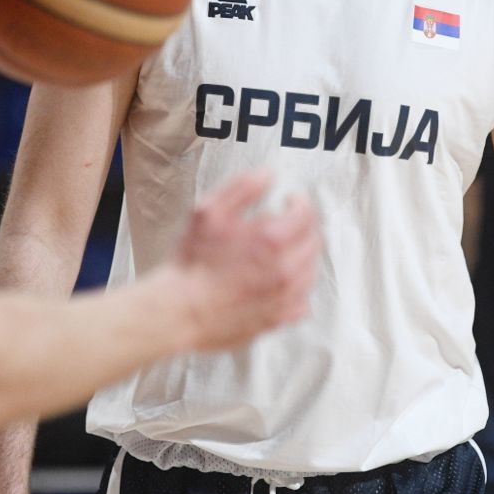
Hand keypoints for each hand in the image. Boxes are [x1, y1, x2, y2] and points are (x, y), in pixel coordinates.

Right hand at [170, 170, 318, 350]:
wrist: (180, 309)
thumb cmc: (192, 262)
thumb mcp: (209, 212)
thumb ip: (242, 188)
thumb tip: (267, 175)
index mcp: (273, 239)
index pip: (307, 213)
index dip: (299, 201)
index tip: (290, 200)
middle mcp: (286, 269)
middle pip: (313, 240)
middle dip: (302, 227)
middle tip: (285, 224)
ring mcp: (284, 297)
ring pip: (310, 270)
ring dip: (300, 256)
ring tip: (280, 252)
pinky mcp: (278, 318)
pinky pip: (303, 301)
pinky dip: (296, 288)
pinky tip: (278, 282)